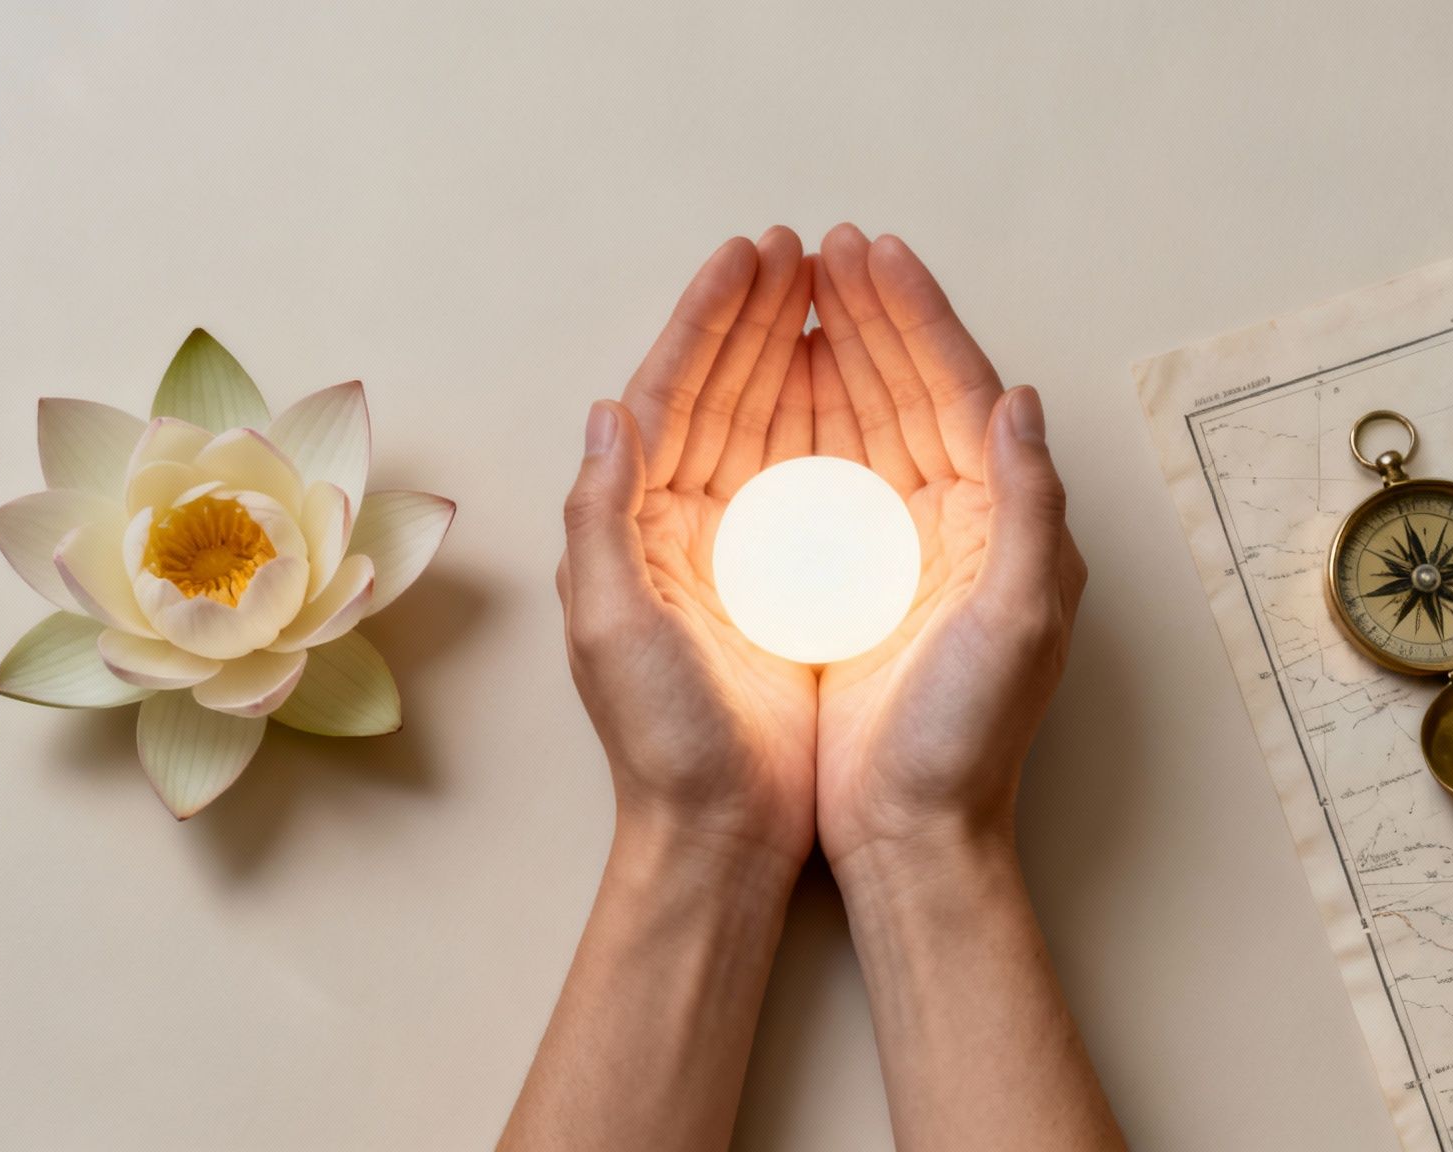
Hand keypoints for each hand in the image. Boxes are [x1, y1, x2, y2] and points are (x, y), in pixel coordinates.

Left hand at [557, 228, 819, 867]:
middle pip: (722, 392)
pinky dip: (829, 422)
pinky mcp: (790, 580)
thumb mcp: (608, 629)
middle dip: (756, 316)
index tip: (750, 257)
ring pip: (767, 423)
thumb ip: (599, 519)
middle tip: (800, 249)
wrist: (723, 832)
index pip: (670, 392)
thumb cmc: (661, 740)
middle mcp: (683, 522)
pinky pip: (810, 478)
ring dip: (793, 352)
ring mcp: (738, 548)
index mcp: (633, 522)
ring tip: (828, 288)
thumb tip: (606, 411)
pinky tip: (853, 380)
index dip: (708, 320)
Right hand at [807, 226, 1087, 867]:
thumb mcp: (1021, 622)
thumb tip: (1021, 399)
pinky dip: (808, 422)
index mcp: (1000, 520)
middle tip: (825, 247)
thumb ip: (1030, 507)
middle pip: (910, 390)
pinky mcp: (856, 582)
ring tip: (800, 290)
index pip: (957, 388)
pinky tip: (781, 385)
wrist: (910, 835)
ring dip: (839, 352)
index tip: (871, 252)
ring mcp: (904, 549)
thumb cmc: (966, 740)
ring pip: (868, 423)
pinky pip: (831, 478)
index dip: (916, 315)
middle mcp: (957, 522)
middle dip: (871, 315)